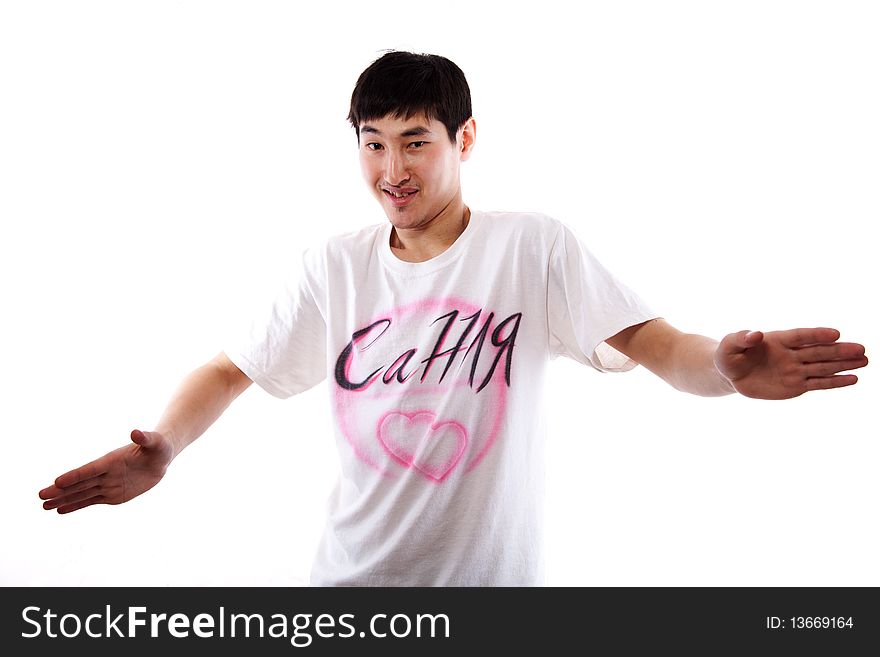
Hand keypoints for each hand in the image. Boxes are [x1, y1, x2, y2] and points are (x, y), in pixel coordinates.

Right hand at [39, 429, 174, 513]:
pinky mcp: (113, 495)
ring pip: (81, 494)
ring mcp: (108, 484)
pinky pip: (91, 501)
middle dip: (60, 491)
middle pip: (80, 484)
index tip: (57, 481)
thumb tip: (136, 432)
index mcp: (112, 460)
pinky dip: (76, 506)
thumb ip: (145, 438)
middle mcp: (106, 473)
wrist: (160, 458)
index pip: (90, 470)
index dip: (75, 476)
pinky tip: (60, 510)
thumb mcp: (155, 442)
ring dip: (63, 500)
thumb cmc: (159, 446)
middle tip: (40, 496)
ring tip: (44, 506)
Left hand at [714, 327, 867, 399]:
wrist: (731, 375)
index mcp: (777, 340)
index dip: (817, 335)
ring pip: (823, 367)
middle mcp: (791, 354)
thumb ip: (741, 338)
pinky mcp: (796, 385)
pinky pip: (818, 383)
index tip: (835, 333)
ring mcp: (795, 369)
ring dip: (844, 365)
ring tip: (865, 361)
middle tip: (861, 349)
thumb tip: (755, 334)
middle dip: (839, 350)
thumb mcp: (729, 345)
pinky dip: (835, 382)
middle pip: (818, 351)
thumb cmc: (730, 356)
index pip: (800, 336)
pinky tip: (853, 379)